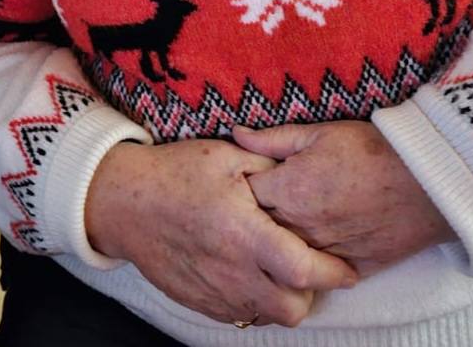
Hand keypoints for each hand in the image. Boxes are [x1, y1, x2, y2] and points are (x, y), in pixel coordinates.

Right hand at [84, 138, 356, 326]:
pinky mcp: (200, 302)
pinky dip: (255, 301)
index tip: (347, 267)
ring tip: (279, 268)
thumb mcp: (226, 157)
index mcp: (244, 233)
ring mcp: (215, 292)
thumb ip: (269, 166)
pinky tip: (250, 273)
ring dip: (282, 298)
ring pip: (269, 316)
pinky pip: (241, 315)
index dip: (334, 272)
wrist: (125, 201)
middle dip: (311, 292)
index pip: (305, 270)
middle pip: (294, 308)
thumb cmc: (175, 173)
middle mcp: (232, 271)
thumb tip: (301, 173)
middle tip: (309, 266)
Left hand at [234, 122, 453, 274]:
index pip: (243, 196)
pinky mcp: (351, 268)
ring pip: (287, 256)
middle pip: (260, 230)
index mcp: (287, 191)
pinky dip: (314, 263)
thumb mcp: (319, 133)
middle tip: (256, 207)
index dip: (240, 188)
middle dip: (253, 220)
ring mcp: (324, 252)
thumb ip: (272, 139)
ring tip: (285, 228)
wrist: (427, 182)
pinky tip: (312, 251)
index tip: (241, 182)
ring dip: (281, 244)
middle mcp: (300, 228)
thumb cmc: (373, 150)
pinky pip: (321, 273)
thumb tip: (236, 134)